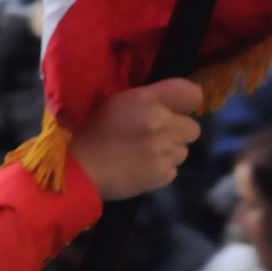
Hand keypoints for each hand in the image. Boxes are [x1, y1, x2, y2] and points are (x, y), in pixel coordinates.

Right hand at [68, 78, 202, 200]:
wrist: (78, 169)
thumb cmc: (88, 129)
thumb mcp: (112, 101)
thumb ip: (143, 99)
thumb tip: (166, 102)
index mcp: (146, 101)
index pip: (191, 94)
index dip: (187, 100)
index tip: (177, 106)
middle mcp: (161, 125)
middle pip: (193, 127)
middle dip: (177, 129)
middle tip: (155, 132)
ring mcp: (164, 153)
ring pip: (183, 150)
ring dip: (169, 149)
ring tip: (145, 151)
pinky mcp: (163, 176)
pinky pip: (173, 168)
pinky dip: (161, 167)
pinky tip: (141, 165)